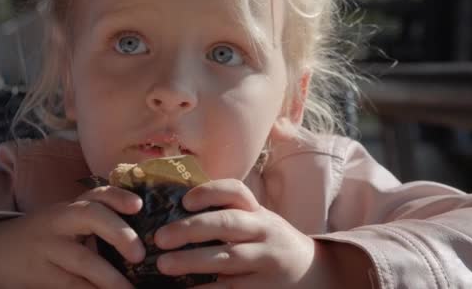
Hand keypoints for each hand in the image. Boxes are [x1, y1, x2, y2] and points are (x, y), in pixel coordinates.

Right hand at [0, 186, 144, 288]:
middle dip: (119, 233)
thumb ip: (97, 221)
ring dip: (111, 278)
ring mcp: (47, 248)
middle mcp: (60, 221)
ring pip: (83, 260)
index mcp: (71, 207)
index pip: (98, 194)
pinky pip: (70, 286)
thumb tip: (142, 239)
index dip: (118, 197)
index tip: (138, 205)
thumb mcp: (65, 221)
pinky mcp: (39, 276)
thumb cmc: (42, 235)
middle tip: (139, 254)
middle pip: (91, 216)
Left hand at [153, 179, 335, 287]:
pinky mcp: (263, 287)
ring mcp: (266, 259)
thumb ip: (227, 215)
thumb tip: (173, 210)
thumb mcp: (257, 222)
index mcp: (258, 211)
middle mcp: (264, 231)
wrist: (310, 271)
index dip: (210, 192)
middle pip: (228, 223)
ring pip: (229, 258)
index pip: (236, 192)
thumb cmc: (268, 242)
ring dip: (193, 261)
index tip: (184, 201)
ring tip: (163, 264)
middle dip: (192, 228)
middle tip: (160, 237)